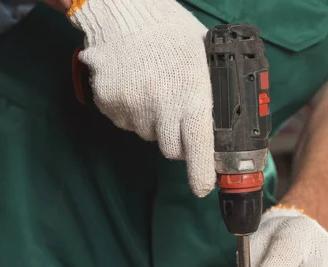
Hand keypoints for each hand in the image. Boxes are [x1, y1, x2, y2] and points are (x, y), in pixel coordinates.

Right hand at [68, 0, 214, 196]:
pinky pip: (126, 123)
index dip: (200, 172)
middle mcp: (161, 104)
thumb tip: (218, 129)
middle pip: (172, 149)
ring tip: (155, 90)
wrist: (122, 10)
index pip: (198, 144)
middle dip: (178, 141)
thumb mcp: (202, 57)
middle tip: (178, 114)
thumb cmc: (169, 31)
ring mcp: (132, 105)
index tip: (202, 188)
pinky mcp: (110, 104)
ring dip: (155, 124)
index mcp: (191, 92)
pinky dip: (133, 114)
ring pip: (148, 136)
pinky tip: (136, 87)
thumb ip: (210, 93)